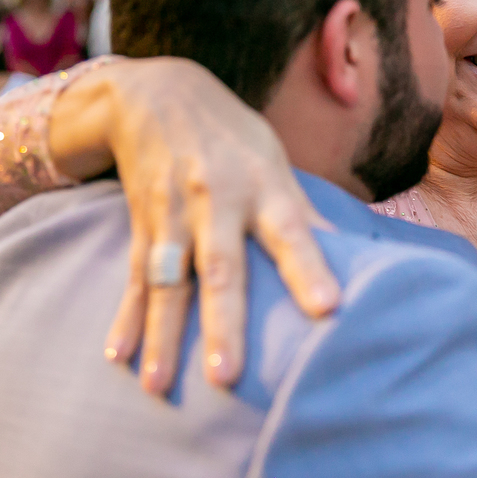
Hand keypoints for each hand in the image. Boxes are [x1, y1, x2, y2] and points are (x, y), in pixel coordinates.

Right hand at [52, 57, 339, 394]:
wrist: (155, 93)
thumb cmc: (233, 139)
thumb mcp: (275, 162)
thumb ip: (307, 214)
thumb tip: (359, 257)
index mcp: (263, 185)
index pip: (291, 232)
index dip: (309, 269)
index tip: (329, 308)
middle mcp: (216, 200)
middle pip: (221, 267)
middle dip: (222, 323)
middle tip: (226, 377)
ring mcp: (172, 214)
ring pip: (167, 282)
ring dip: (163, 335)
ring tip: (157, 385)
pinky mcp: (141, 224)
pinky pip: (132, 276)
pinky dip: (125, 317)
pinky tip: (117, 356)